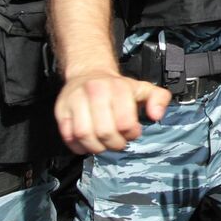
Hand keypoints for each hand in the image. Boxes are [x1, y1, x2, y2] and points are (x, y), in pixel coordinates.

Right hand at [55, 72, 170, 154]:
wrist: (88, 73)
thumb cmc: (117, 87)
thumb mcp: (143, 88)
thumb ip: (159, 99)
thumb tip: (156, 115)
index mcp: (117, 87)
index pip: (125, 122)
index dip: (130, 134)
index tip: (131, 133)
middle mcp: (95, 91)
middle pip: (104, 132)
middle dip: (114, 144)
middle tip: (118, 142)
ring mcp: (75, 100)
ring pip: (84, 135)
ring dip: (96, 147)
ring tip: (103, 144)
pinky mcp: (61, 110)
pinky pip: (68, 136)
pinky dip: (78, 146)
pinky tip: (88, 143)